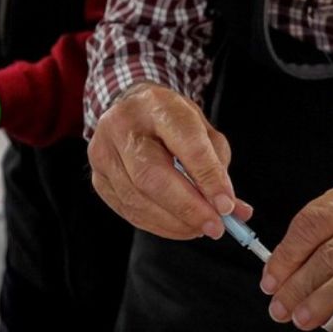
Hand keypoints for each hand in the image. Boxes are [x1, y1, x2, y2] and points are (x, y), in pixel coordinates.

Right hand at [88, 82, 252, 240]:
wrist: (131, 107)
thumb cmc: (170, 120)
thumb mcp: (201, 129)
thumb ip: (218, 167)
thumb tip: (234, 210)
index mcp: (157, 104)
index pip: (185, 144)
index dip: (208, 178)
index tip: (227, 205)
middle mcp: (124, 125)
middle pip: (152, 176)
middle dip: (188, 208)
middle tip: (214, 226)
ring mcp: (104, 151)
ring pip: (137, 198)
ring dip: (174, 222)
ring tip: (199, 228)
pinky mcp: (98, 177)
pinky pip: (128, 210)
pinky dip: (156, 224)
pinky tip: (177, 226)